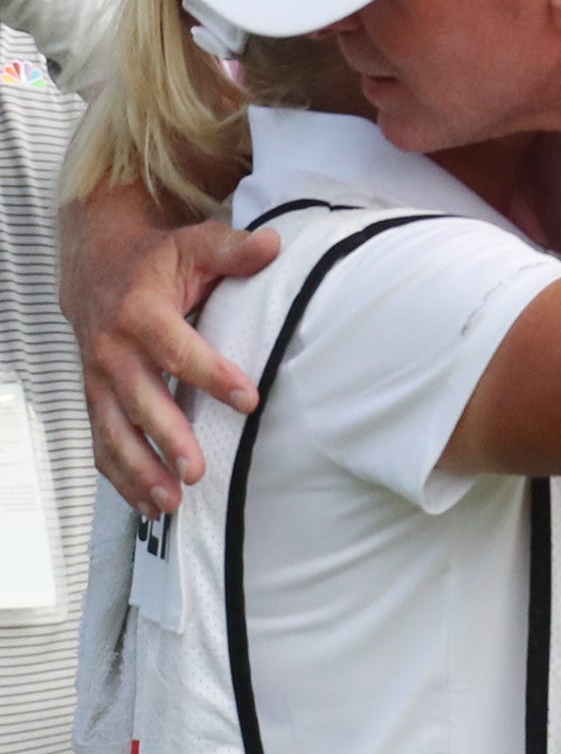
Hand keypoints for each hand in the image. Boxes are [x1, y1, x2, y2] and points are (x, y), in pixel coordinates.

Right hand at [59, 188, 277, 515]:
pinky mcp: (96, 400)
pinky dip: (122, 478)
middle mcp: (112, 349)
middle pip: (140, 399)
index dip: (211, 374)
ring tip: (171, 503)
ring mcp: (99, 380)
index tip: (247, 399)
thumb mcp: (193, 246)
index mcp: (140, 311)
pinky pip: (102, 445)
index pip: (177, 348)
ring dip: (140, 470)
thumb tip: (274, 245)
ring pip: (114, 431)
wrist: (95, 263)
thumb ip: (232, 250)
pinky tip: (150, 508)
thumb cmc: (157, 261)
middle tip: (197, 471)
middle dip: (167, 437)